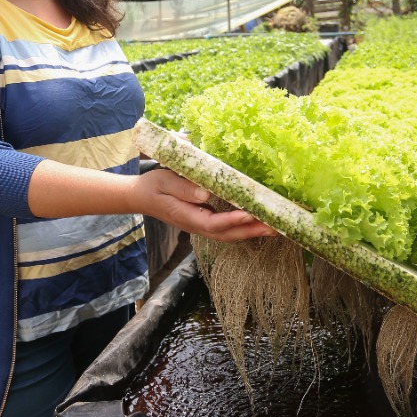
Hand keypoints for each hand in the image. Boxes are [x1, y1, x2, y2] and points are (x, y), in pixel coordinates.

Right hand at [134, 169, 276, 241]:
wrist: (140, 197)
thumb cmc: (152, 186)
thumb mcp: (163, 181)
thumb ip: (183, 188)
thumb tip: (206, 193)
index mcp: (186, 216)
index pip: (213, 223)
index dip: (232, 220)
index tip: (250, 213)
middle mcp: (196, 225)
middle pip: (227, 234)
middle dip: (251, 231)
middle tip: (275, 226)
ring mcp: (201, 225)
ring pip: (229, 234)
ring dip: (252, 232)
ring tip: (275, 228)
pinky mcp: (204, 221)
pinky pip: (227, 229)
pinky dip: (244, 228)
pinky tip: (259, 223)